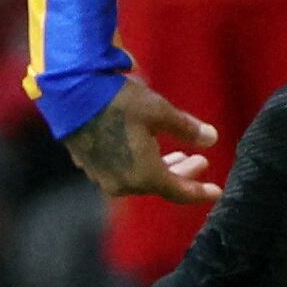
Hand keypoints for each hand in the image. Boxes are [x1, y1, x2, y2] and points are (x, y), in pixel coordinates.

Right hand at [63, 75, 220, 205]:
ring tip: (175, 154)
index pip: (180, 192)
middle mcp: (124, 184)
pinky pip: (122, 171)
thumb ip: (187, 128)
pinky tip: (143, 148)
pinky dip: (139, 163)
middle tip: (201, 161)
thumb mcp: (159, 111)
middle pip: (160, 186)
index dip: (200, 192)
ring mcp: (103, 177)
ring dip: (160, 168)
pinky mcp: (88, 165)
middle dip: (182, 174)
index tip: (216, 191)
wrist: (70, 94)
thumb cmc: (120, 101)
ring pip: (140, 179)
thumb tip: (212, 139)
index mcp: (145, 176)